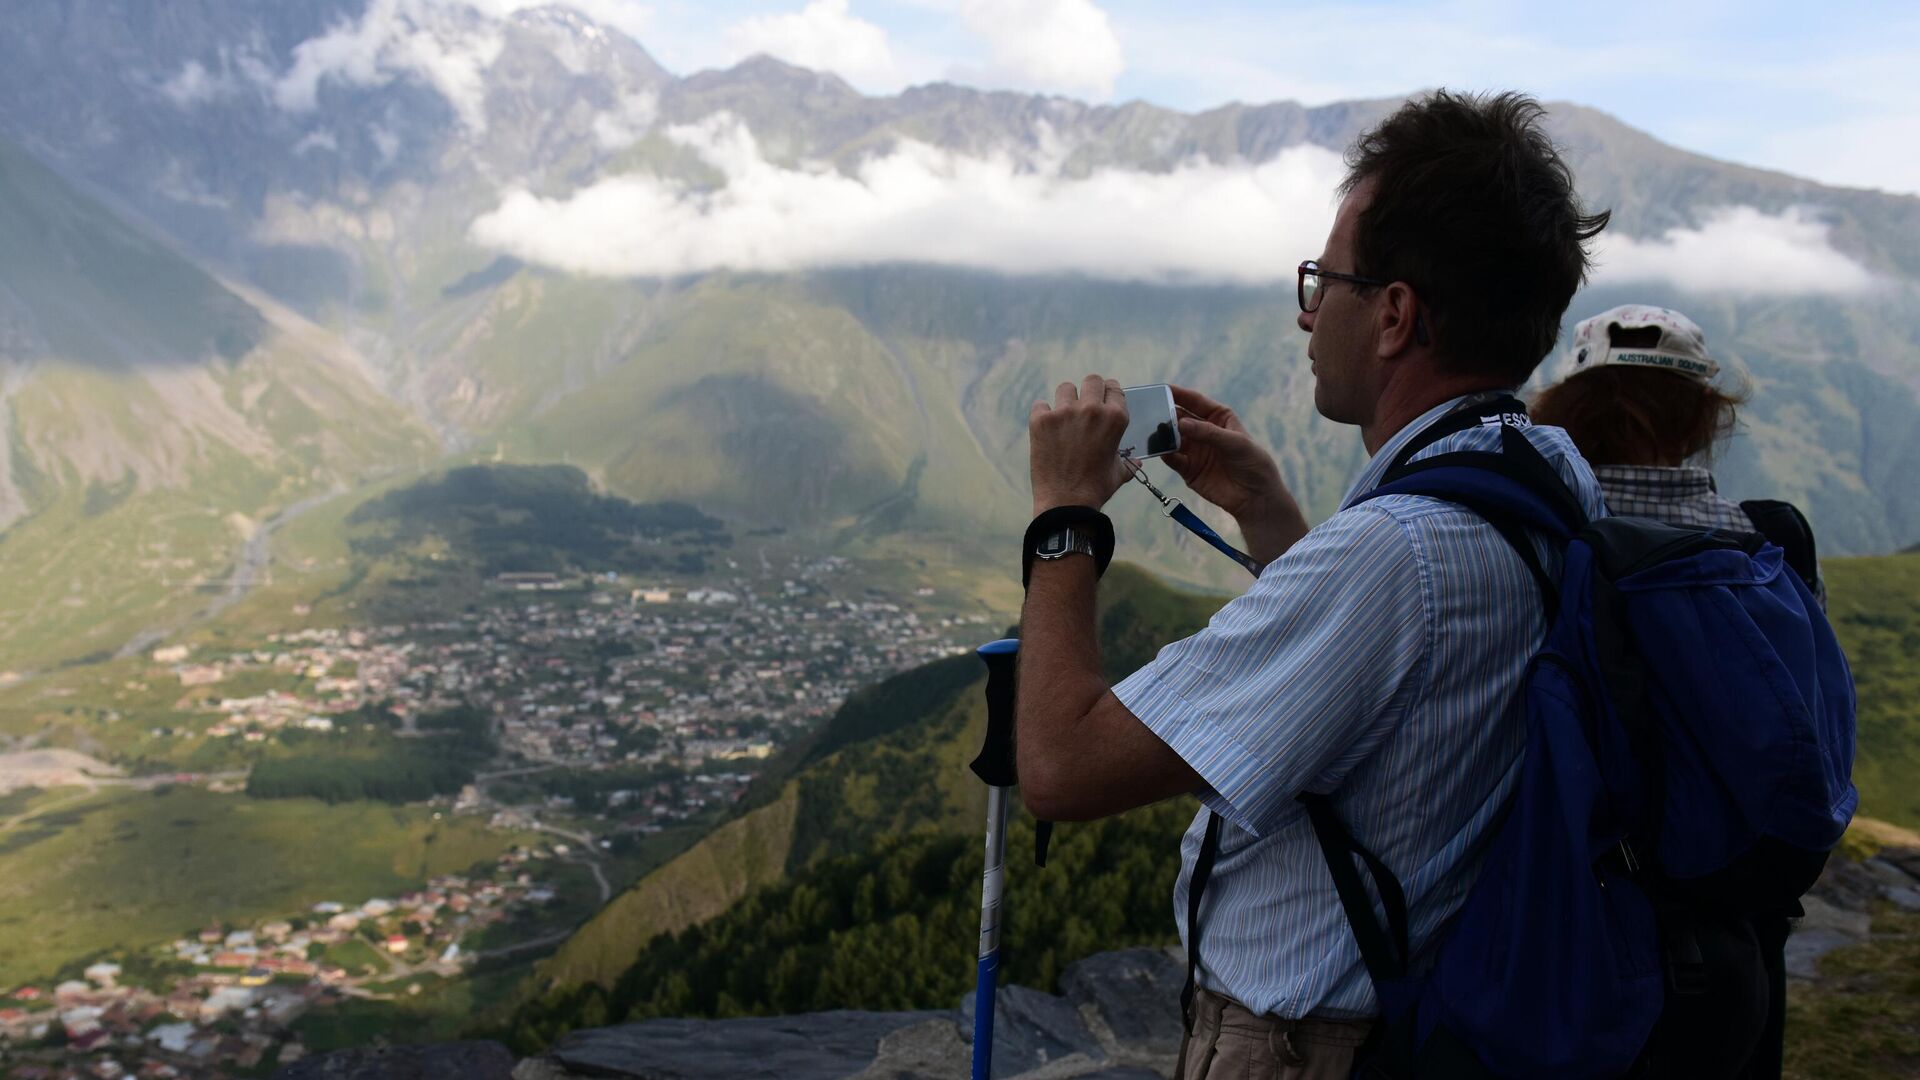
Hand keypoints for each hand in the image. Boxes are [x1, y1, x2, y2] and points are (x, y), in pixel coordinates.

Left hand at [1029, 375, 1132, 514]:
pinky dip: (1043, 414)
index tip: (1102, 398)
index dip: (1108, 392)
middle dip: (1089, 390)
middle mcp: (1092, 409)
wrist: (1066, 503)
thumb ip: (1130, 463)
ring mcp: (1064, 412)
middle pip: (1091, 380)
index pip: (1114, 388)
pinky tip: (1046, 428)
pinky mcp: (1041, 420)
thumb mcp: (1119, 473)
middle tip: (1083, 404)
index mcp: (1115, 418)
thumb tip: (1138, 462)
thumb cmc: (1096, 488)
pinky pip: (1040, 404)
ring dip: (1065, 400)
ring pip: (1065, 388)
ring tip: (1064, 417)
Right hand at [1163, 385, 1306, 562]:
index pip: (1195, 401)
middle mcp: (1203, 431)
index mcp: (1218, 417)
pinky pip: (1172, 458)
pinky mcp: (1188, 469)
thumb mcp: (1235, 443)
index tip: (1163, 389)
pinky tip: (1161, 450)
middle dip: (1166, 414)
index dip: (1180, 394)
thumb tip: (1180, 423)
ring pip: (1173, 438)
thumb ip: (1208, 433)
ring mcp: (1194, 450)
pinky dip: (1165, 454)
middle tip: (1150, 411)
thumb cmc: (1253, 463)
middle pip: (1180, 418)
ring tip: (1151, 431)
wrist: (1255, 497)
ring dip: (1162, 434)